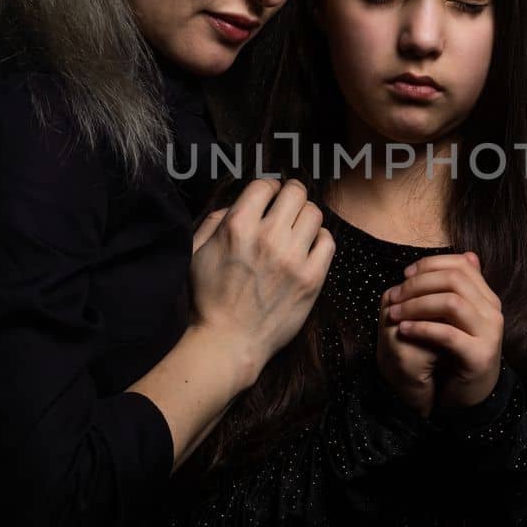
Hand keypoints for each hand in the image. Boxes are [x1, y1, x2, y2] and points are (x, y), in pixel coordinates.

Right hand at [187, 178, 334, 385]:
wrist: (227, 342)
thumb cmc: (208, 298)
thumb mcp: (197, 251)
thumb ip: (216, 219)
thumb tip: (240, 203)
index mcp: (237, 226)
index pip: (265, 184)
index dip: (268, 187)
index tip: (269, 196)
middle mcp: (268, 237)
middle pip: (296, 192)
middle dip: (291, 195)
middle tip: (288, 205)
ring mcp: (293, 258)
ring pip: (314, 213)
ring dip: (306, 217)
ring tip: (297, 229)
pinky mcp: (311, 279)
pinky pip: (328, 241)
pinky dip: (320, 240)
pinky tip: (308, 248)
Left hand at [385, 252, 503, 410]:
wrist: (471, 396)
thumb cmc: (458, 354)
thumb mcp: (458, 318)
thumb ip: (460, 289)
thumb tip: (468, 255)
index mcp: (488, 298)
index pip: (461, 265)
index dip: (430, 265)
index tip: (405, 275)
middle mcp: (493, 312)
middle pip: (454, 279)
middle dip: (419, 284)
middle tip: (395, 295)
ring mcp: (490, 333)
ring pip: (451, 302)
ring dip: (417, 304)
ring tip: (395, 313)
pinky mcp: (480, 356)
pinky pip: (448, 334)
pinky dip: (422, 328)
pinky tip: (404, 330)